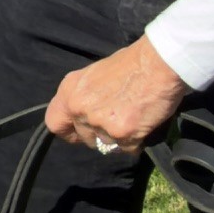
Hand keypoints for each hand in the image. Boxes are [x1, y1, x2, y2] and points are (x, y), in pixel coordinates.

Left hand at [45, 34, 188, 153]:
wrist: (158, 64)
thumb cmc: (131, 64)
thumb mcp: (94, 75)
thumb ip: (85, 96)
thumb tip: (84, 114)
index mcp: (69, 91)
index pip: (55, 123)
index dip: (69, 132)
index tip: (80, 133)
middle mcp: (79, 108)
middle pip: (85, 138)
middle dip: (101, 135)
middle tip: (118, 120)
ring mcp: (100, 122)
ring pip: (107, 145)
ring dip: (120, 138)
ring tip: (133, 117)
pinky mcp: (122, 133)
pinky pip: (128, 148)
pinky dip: (137, 141)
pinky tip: (143, 122)